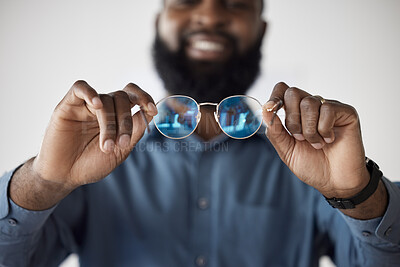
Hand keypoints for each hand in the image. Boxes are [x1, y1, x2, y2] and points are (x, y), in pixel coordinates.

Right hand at [32, 80, 156, 188]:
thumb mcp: (121, 150)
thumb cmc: (92, 164)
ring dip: (109, 123)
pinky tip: (96, 105)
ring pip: (105, 99)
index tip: (153, 110)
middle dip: (125, 120)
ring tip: (107, 146)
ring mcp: (86, 105)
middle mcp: (104, 107)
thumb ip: (135, 130)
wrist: (65, 176)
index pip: (134, 96)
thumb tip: (149, 112)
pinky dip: (90, 92)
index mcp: (118, 116)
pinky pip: (79, 87)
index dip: (146, 98)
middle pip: (122, 97)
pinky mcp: (68, 105)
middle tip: (122, 143)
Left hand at [262, 82, 369, 197]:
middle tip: (299, 138)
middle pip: (293, 93)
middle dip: (292, 119)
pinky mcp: (346, 112)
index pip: (282, 90)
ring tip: (316, 143)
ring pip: (309, 102)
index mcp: (295, 113)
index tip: (270, 109)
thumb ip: (275, 131)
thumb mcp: (286, 150)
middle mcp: (312, 107)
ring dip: (308, 129)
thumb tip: (265, 110)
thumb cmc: (312, 165)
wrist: (335, 182)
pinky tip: (330, 140)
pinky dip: (324, 129)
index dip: (274, 97)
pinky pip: (328, 110)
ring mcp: (329, 108)